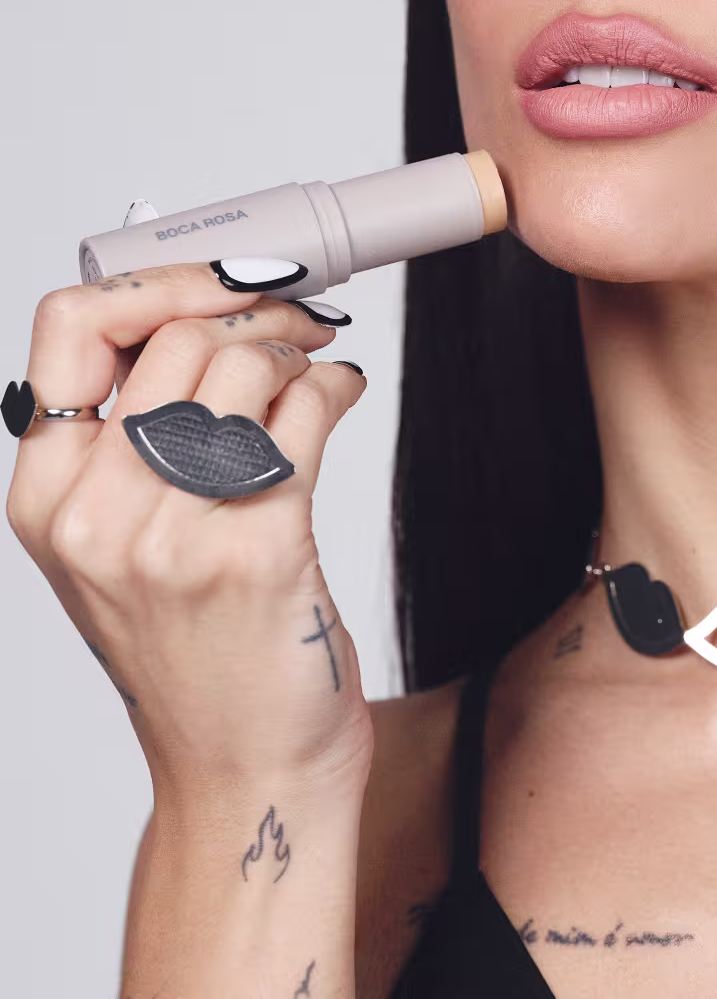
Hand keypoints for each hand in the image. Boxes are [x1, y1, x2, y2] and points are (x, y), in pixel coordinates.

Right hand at [5, 263, 373, 803]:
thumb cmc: (196, 649)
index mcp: (45, 500)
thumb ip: (131, 441)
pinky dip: (335, 386)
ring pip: (244, 364)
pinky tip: (340, 395)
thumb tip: (195, 311)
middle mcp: (94, 515)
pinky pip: (305, 413)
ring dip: (297, 352)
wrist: (244, 766)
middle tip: (298, 324)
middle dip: (254, 312)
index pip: (72, 329)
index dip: (156, 284)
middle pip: (179, 337)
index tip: (218, 282)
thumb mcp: (120, 546)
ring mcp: (172, 535)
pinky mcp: (257, 548)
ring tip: (313, 375)